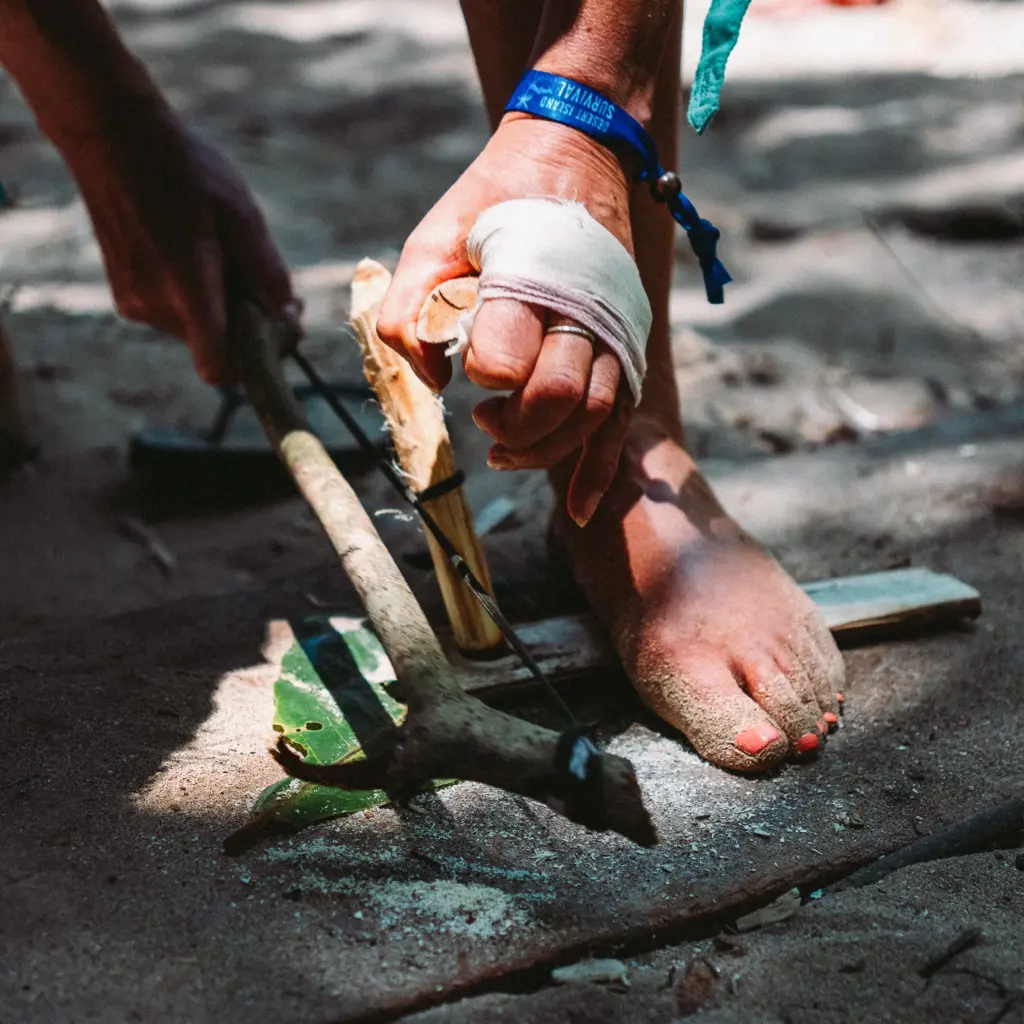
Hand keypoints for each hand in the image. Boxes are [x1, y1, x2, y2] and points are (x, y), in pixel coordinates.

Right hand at [61, 105, 297, 383]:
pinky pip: (175, 315)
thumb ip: (267, 272)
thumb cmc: (184, 171)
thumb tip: (286, 315)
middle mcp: (154, 305)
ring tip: (230, 260)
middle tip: (272, 291)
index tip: (276, 334)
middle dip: (249, 328)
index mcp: (186, 287)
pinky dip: (197, 300)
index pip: (217, 367)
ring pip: (197, 331)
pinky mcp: (125, 295)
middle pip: (217, 348)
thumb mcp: (242, 214)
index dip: (254, 363)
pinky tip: (200, 256)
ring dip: (223, 311)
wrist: (113, 137)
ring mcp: (134, 302)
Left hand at [376, 114, 638, 525]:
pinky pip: (619, 424)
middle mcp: (584, 311)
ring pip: (591, 417)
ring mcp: (614, 333)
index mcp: (531, 278)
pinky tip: (579, 507)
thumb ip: (411, 307)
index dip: (480, 375)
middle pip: (556, 396)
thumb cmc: (494, 201)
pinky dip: (599, 471)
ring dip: (544, 447)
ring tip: (501, 446)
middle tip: (482, 417)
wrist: (574, 155)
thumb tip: (430, 379)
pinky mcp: (625, 350)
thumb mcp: (432, 237)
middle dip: (514, 423)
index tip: (467, 367)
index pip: (506, 358)